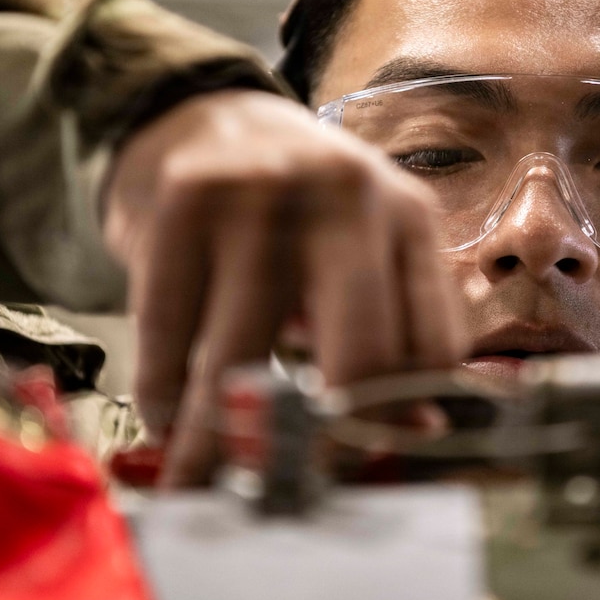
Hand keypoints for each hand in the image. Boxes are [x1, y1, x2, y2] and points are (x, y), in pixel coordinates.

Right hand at [103, 89, 466, 485]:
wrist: (207, 117)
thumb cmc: (297, 211)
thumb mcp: (366, 250)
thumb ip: (396, 329)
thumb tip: (416, 432)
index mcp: (412, 215)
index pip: (434, 347)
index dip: (398, 420)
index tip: (360, 457)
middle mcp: (350, 195)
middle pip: (360, 357)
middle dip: (316, 443)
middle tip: (283, 482)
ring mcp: (266, 193)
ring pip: (246, 361)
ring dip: (216, 442)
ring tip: (199, 480)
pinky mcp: (184, 198)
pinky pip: (171, 334)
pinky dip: (165, 397)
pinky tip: (168, 420)